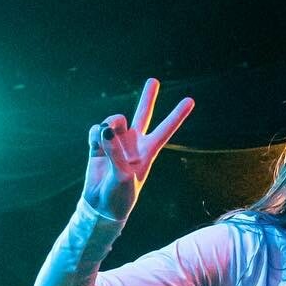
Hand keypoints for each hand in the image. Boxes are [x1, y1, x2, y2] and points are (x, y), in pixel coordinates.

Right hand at [83, 77, 194, 222]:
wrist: (101, 205)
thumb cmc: (120, 194)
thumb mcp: (123, 175)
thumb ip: (116, 151)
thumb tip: (105, 130)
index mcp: (148, 151)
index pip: (165, 129)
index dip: (177, 115)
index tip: (191, 100)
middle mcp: (133, 143)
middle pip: (143, 115)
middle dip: (148, 97)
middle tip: (154, 80)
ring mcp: (116, 142)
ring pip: (114, 120)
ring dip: (109, 125)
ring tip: (106, 139)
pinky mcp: (98, 145)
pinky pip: (95, 130)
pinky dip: (94, 135)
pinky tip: (95, 144)